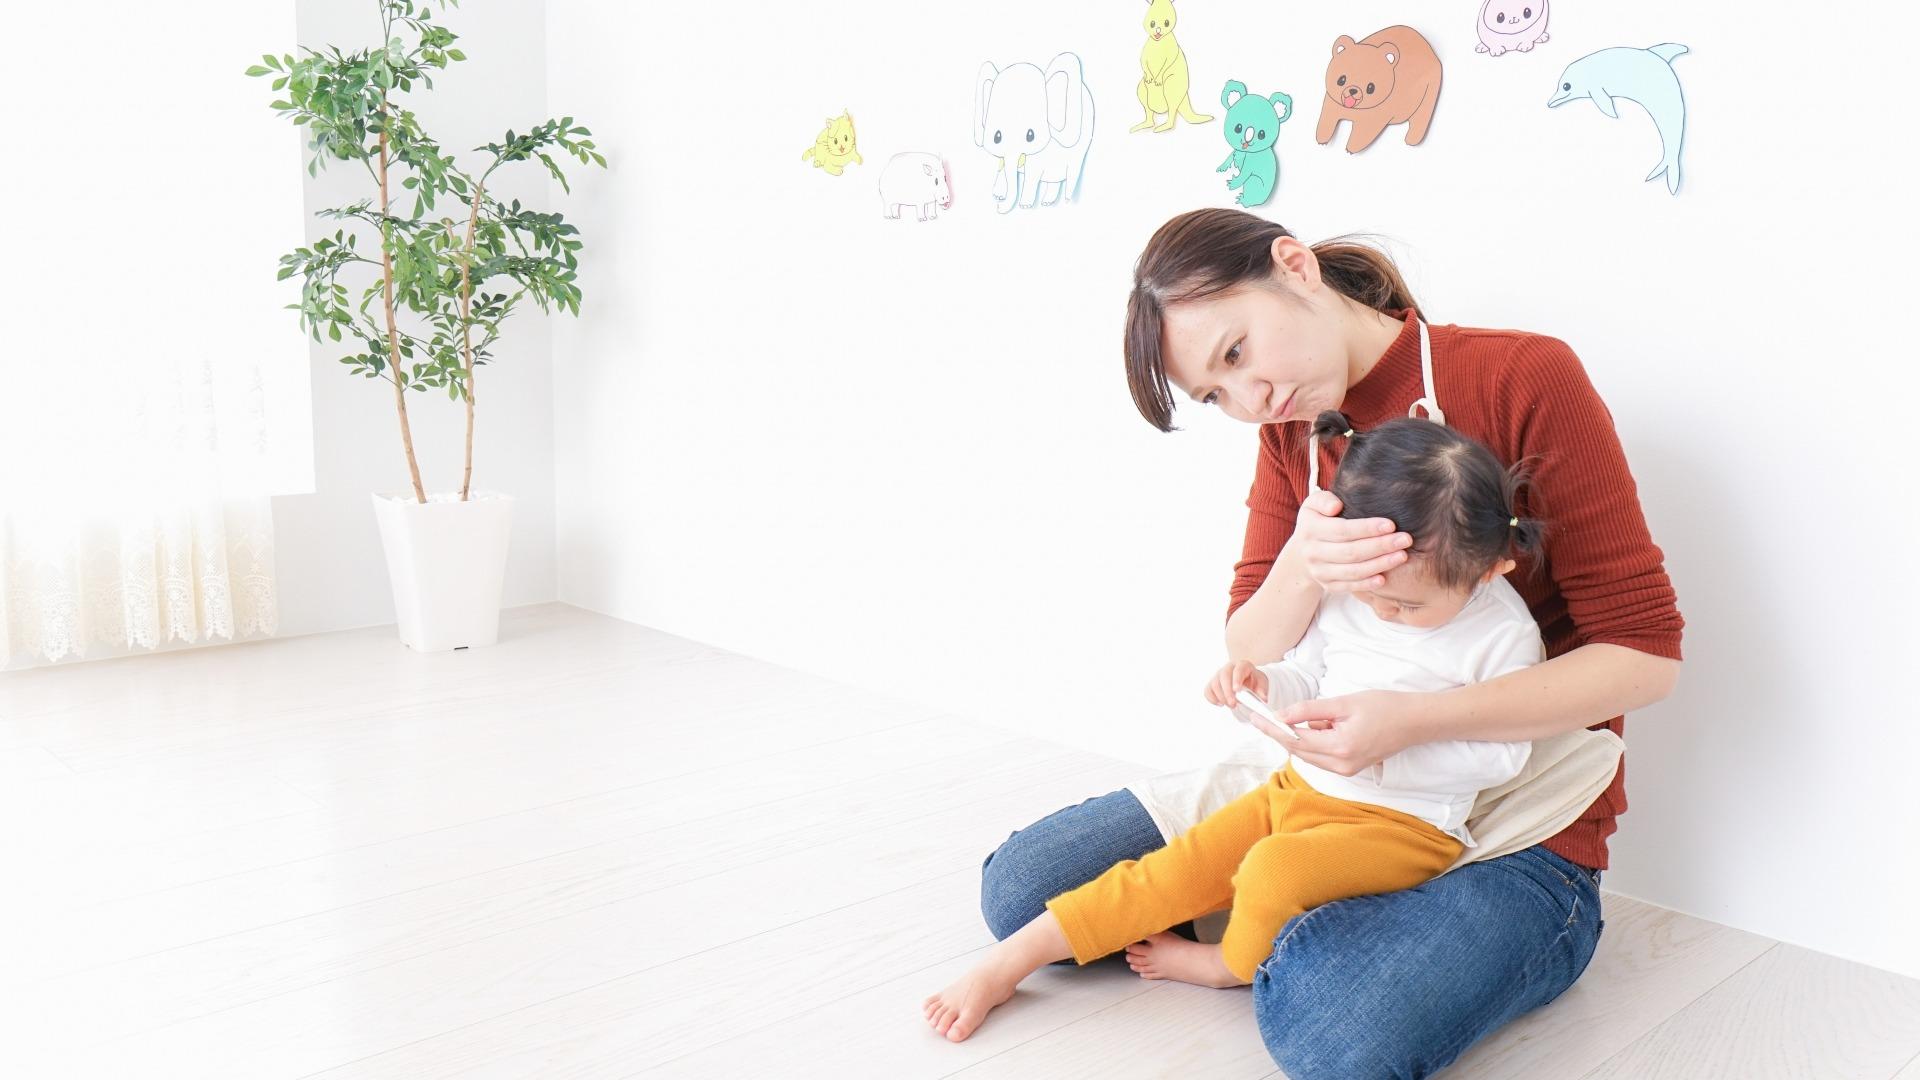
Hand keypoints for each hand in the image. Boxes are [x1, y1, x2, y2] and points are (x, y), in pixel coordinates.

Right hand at [1202, 660, 1268, 708]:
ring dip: (1221, 697)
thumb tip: (1263, 697)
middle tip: (1233, 704)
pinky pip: (1207, 690)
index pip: (1238, 669)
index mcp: (1243, 665)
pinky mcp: (1213, 683)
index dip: (1236, 679)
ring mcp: (1219, 674)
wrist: (1248, 682)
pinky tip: (1221, 704)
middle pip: (1224, 676)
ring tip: (1231, 705)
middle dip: (1227, 691)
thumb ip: (1262, 690)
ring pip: (1214, 683)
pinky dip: (1212, 698)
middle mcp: (1229, 667)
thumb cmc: (1255, 682)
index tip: (1237, 690)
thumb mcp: (1262, 684)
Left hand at [1274, 690, 1423, 775]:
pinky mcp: (1350, 769)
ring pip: (1308, 754)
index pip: (1295, 740)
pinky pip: (1321, 756)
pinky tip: (1321, 724)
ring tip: (1305, 715)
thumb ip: (1310, 710)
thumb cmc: (1384, 707)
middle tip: (1261, 715)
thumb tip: (1281, 715)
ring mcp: (1346, 770)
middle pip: (1298, 751)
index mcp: (1340, 747)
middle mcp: (1341, 765)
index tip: (1254, 717)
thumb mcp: (1344, 703)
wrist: (1415, 722)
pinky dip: (1313, 741)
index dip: (1272, 728)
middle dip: (1279, 733)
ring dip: (1298, 736)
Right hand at [1291, 489, 1411, 592]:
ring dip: (1380, 564)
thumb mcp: (1314, 504)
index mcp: (1311, 529)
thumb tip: (1336, 506)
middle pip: (1351, 552)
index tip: (1391, 525)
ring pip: (1353, 571)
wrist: (1302, 551)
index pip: (1343, 530)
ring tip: (1402, 556)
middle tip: (1406, 539)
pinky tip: (1384, 578)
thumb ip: (1324, 499)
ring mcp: (1319, 572)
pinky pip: (1349, 586)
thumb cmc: (1318, 521)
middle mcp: (1312, 553)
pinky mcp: (1327, 585)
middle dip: (1381, 546)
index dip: (1368, 528)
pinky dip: (1367, 584)